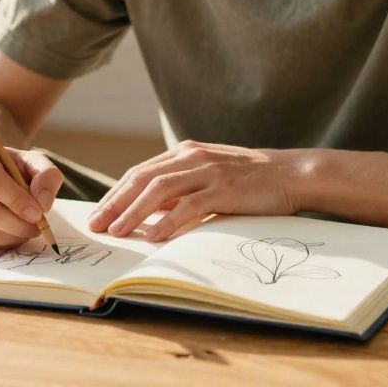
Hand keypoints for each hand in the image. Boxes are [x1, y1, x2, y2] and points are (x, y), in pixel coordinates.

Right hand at [0, 137, 63, 248]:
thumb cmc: (7, 165)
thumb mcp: (31, 160)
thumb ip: (46, 175)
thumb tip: (43, 203)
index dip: (17, 200)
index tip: (38, 213)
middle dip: (18, 225)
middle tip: (37, 227)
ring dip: (12, 236)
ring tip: (26, 228)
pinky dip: (0, 243)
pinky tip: (10, 232)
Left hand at [87, 140, 301, 241]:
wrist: (291, 173)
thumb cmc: (249, 180)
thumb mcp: (208, 177)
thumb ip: (181, 188)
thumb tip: (148, 211)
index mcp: (185, 152)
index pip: (140, 172)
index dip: (116, 193)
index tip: (98, 213)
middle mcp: (191, 156)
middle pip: (142, 178)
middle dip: (115, 202)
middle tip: (96, 224)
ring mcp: (208, 170)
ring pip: (160, 190)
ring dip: (134, 212)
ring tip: (118, 231)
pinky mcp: (225, 188)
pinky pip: (190, 204)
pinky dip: (169, 220)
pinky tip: (155, 235)